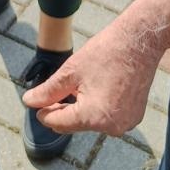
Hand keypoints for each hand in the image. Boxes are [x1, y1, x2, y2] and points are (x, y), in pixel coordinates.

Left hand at [22, 11, 162, 136]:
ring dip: (81, 109)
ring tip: (82, 85)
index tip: (38, 102)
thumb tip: (29, 102)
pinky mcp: (134, 118)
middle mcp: (111, 127)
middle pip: (75, 124)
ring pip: (91, 122)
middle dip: (63, 110)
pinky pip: (108, 118)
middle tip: (59, 90)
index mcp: (93, 116)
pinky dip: (99, 108)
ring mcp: (125, 124)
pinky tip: (98, 88)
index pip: (58, 122)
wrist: (140, 42)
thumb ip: (48, 91)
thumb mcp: (70, 71)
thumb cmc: (106, 52)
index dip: (44, 112)